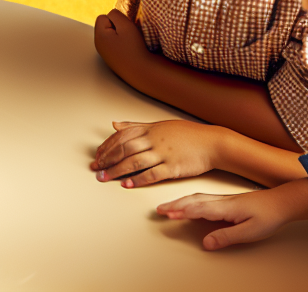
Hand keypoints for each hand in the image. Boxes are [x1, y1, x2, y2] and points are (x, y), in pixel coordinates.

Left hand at [93, 9, 154, 74]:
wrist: (143, 73)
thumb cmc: (135, 48)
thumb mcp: (125, 25)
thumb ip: (115, 15)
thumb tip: (111, 14)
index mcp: (99, 37)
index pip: (102, 17)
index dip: (115, 19)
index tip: (124, 29)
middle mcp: (99, 45)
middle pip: (106, 26)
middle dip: (116, 27)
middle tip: (128, 37)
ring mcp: (105, 53)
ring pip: (112, 34)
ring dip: (121, 35)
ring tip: (130, 44)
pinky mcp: (113, 59)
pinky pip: (116, 44)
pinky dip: (123, 44)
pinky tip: (131, 51)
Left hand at [93, 119, 222, 186]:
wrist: (212, 143)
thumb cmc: (187, 135)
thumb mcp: (160, 125)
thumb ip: (135, 125)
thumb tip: (114, 124)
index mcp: (150, 129)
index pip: (122, 136)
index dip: (107, 146)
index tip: (97, 156)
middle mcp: (154, 139)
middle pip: (124, 149)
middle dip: (107, 159)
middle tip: (95, 168)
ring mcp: (164, 153)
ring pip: (134, 161)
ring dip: (117, 170)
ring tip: (104, 177)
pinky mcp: (173, 167)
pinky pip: (152, 174)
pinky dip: (138, 179)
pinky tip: (127, 184)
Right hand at [155, 179, 307, 250]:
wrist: (284, 202)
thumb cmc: (269, 215)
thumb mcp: (249, 231)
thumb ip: (226, 236)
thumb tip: (206, 243)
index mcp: (225, 208)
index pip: (197, 209)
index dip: (180, 211)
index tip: (166, 214)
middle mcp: (222, 201)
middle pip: (193, 201)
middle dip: (175, 205)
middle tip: (160, 210)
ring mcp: (225, 199)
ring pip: (197, 198)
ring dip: (182, 202)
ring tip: (170, 207)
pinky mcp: (229, 200)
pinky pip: (204, 198)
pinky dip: (192, 200)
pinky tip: (191, 203)